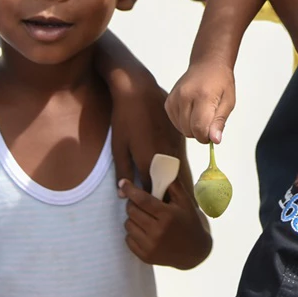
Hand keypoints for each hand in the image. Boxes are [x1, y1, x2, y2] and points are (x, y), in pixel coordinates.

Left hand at [108, 67, 176, 188]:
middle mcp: (166, 156)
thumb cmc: (124, 119)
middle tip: (152, 196)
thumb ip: (123, 171)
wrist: (139, 91)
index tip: (144, 206)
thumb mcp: (118, 147)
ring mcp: (174, 145)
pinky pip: (176, 155)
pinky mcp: (178, 135)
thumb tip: (123, 193)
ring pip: (173, 169)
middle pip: (166, 182)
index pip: (152, 191)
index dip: (148, 199)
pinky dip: (170, 162)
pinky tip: (162, 159)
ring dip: (166, 176)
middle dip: (159, 190)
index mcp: (150, 162)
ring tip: (157, 180)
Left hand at [120, 174, 211, 269]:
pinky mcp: (145, 257)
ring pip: (128, 225)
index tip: (123, 183)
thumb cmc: (189, 222)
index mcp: (167, 216)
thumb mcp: (185, 201)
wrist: (194, 252)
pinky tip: (143, 230)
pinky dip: (133, 233)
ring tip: (143, 217)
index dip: (130, 190)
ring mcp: (150, 246)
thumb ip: (172, 184)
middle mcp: (157, 232)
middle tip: (138, 202)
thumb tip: (161, 166)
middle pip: (132, 211)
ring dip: (132, 218)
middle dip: (132, 203)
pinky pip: (128, 240)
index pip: (142, 200)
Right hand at [166, 60, 235, 143]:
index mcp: (203, 96)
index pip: (199, 128)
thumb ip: (219, 122)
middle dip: (200, 132)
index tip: (212, 134)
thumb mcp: (228, 102)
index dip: (206, 137)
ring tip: (201, 114)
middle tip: (209, 121)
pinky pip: (175, 122)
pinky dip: (184, 122)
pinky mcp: (169, 101)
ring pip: (181, 128)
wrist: (208, 64)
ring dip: (192, 128)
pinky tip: (192, 112)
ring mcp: (175, 98)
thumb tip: (215, 140)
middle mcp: (185, 96)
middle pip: (189, 131)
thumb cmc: (220, 81)